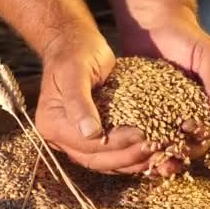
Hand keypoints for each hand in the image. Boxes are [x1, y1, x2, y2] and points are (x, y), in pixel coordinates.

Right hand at [35, 30, 153, 173]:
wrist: (75, 45)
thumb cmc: (75, 53)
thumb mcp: (75, 72)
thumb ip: (79, 102)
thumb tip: (90, 133)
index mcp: (51, 124)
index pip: (85, 144)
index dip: (114, 143)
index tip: (141, 135)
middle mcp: (60, 139)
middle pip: (95, 159)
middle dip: (127, 156)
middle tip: (155, 147)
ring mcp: (75, 142)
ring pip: (105, 163)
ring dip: (132, 162)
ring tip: (158, 153)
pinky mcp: (91, 140)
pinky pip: (110, 156)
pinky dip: (130, 157)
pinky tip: (151, 154)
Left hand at [118, 4, 209, 175]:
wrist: (155, 24)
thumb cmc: (187, 38)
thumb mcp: (208, 56)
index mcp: (208, 105)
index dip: (203, 137)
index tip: (190, 134)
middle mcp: (189, 115)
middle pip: (190, 144)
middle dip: (180, 155)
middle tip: (167, 163)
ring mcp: (166, 116)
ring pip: (167, 145)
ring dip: (161, 158)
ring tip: (151, 167)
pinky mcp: (143, 113)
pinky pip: (144, 134)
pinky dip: (142, 146)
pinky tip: (132, 153)